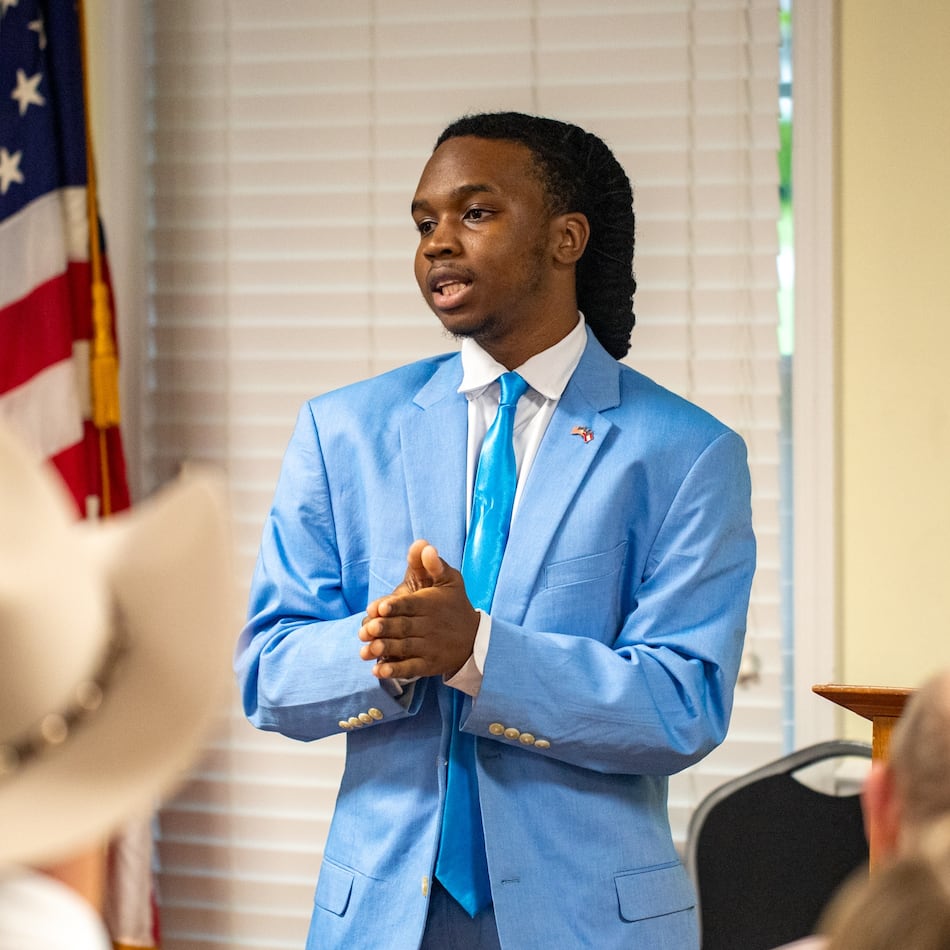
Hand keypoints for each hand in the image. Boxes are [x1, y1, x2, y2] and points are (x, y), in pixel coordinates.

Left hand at [359, 540, 478, 679]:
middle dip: (386, 629)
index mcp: (431, 604)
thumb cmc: (456, 604)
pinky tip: (378, 671)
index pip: (411, 605)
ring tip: (367, 650)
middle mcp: (429, 626)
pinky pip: (411, 668)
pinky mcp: (428, 664)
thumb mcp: (451, 580)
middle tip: (368, 629)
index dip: (394, 606)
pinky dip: (395, 671)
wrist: (476, 639)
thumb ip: (434, 565)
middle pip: (404, 627)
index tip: (379, 608)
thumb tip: (426, 547)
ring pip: (405, 648)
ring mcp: (429, 647)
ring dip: (385, 650)